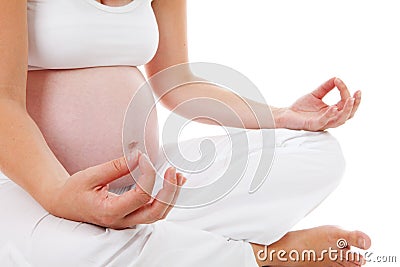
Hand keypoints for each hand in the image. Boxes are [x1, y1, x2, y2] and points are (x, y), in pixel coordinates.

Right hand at [48, 150, 185, 228]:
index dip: (148, 175)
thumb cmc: (74, 190)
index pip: (141, 195)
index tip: (144, 158)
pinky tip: (172, 183)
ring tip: (178, 176)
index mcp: (110, 211)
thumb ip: (116, 166)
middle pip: (156, 212)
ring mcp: (128, 221)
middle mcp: (122, 220)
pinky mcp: (131, 216)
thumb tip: (138, 156)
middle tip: (172, 170)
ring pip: (159, 214)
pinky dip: (166, 198)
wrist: (63, 204)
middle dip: (169, 191)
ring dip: (171, 196)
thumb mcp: (91, 175)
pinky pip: (154, 211)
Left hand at [276, 77, 360, 130]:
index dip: (344, 91)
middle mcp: (330, 118)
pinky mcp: (314, 125)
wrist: (286, 114)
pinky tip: (333, 108)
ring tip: (350, 100)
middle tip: (357, 93)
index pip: (344, 102)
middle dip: (355, 104)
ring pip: (340, 120)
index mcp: (332, 111)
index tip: (338, 80)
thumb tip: (336, 77)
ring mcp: (323, 123)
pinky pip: (324, 122)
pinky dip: (330, 115)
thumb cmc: (301, 107)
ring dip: (347, 110)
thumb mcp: (315, 94)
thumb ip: (325, 87)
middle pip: (349, 114)